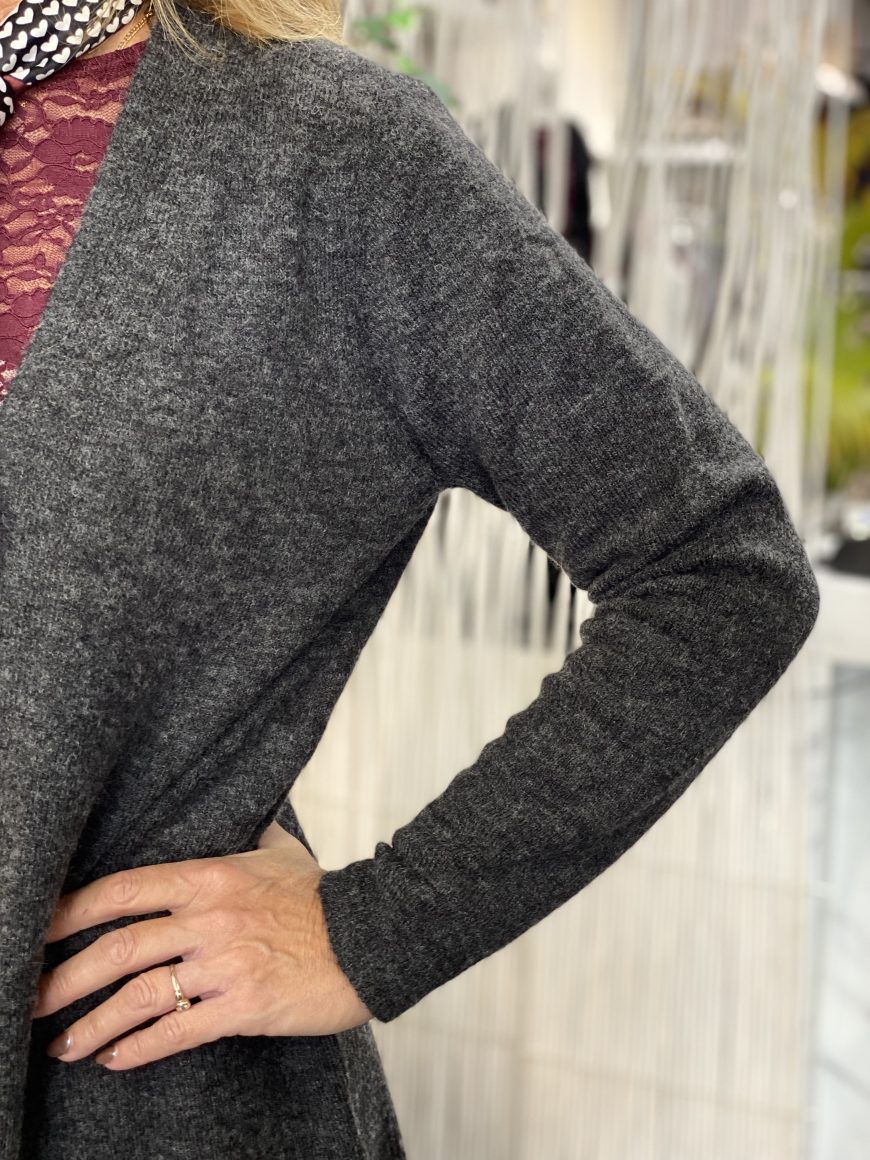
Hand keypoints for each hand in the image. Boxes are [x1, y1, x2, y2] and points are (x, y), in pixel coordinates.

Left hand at [31, 821, 372, 1069]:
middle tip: (33, 1000)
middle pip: (119, 948)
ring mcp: (225, 963)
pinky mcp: (244, 1006)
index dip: (74, 911)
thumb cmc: (324, 895)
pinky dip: (139, 1049)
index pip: (125, 889)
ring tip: (64, 1045)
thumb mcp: (281, 852)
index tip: (42, 930)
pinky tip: (115, 1060)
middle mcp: (210, 918)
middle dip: (65, 979)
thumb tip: (239, 812)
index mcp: (211, 876)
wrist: (373, 936)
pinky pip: (178, 1032)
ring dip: (93, 1026)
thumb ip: (248, 835)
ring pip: (139, 998)